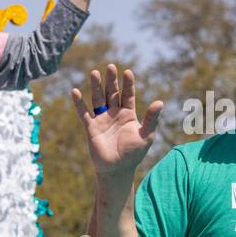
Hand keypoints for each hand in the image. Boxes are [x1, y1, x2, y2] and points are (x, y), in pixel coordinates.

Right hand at [70, 64, 162, 179]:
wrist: (117, 170)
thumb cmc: (133, 154)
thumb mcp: (146, 135)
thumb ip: (151, 119)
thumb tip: (160, 102)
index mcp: (128, 114)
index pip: (128, 95)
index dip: (127, 84)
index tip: (128, 72)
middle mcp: (114, 113)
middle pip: (112, 93)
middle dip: (111, 80)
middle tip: (110, 66)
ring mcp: (102, 119)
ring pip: (98, 99)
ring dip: (96, 86)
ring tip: (94, 73)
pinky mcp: (91, 127)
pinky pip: (84, 113)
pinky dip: (79, 103)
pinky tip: (75, 91)